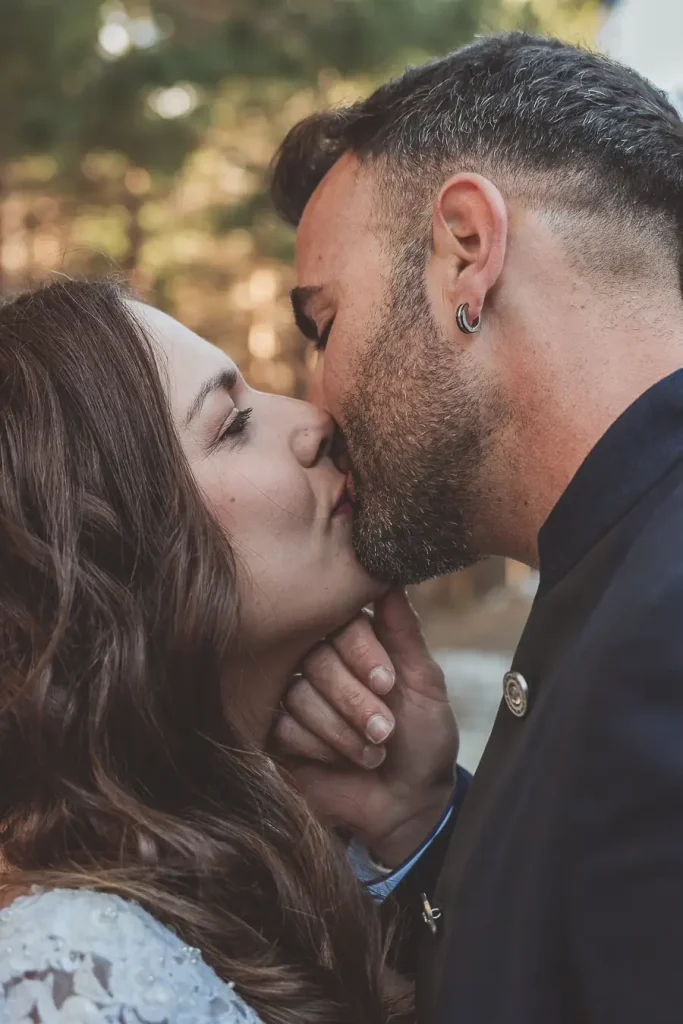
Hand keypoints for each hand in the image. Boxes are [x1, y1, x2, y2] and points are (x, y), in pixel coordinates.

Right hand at [271, 588, 458, 866]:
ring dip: (341, 729)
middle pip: (314, 657)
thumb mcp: (425, 683)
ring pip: (299, 694)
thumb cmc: (424, 739)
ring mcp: (294, 694)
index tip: (388, 682)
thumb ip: (403, 632)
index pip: (339, 621)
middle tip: (386, 729)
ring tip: (373, 751)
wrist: (408, 804)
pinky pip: (282, 725)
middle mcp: (320, 661)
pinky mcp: (276, 731)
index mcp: (355, 641)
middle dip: (354, 699)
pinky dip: (318, 747)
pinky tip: (342, 762)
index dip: (360, 651)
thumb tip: (389, 577)